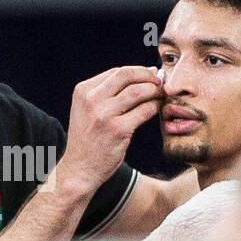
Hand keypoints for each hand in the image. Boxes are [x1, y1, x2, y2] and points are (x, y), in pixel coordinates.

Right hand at [56, 65, 161, 195]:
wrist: (79, 169)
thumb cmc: (88, 139)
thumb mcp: (87, 110)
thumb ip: (106, 94)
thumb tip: (139, 76)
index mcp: (83, 91)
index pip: (116, 71)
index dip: (137, 71)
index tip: (149, 75)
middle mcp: (91, 100)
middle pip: (127, 75)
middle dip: (148, 75)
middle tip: (159, 81)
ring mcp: (104, 115)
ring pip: (138, 91)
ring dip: (154, 90)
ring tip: (160, 94)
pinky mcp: (118, 130)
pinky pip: (144, 110)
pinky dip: (154, 107)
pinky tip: (157, 108)